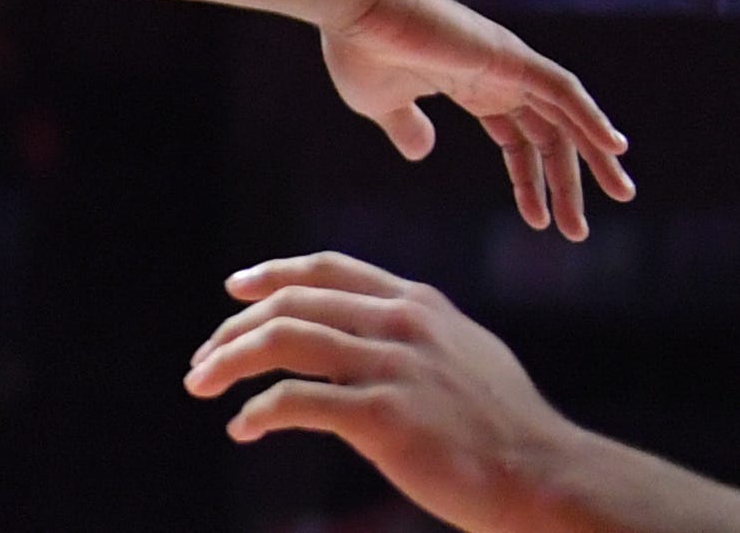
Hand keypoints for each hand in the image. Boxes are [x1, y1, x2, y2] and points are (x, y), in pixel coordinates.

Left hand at [187, 254, 584, 532]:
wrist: (548, 478)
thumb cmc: (507, 428)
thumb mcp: (466, 353)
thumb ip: (416, 331)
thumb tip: (364, 324)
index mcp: (417, 304)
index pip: (326, 270)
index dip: (273, 274)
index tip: (235, 290)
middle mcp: (400, 324)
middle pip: (289, 304)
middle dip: (234, 330)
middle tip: (203, 359)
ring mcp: (392, 367)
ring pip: (281, 341)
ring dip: (227, 362)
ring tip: (201, 384)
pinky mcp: (383, 416)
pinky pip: (295, 402)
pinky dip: (258, 413)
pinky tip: (244, 429)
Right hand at [320, 0, 632, 237]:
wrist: (355, 8)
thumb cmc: (360, 49)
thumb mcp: (382, 104)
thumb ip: (406, 127)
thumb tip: (421, 152)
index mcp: (470, 86)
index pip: (516, 138)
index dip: (529, 181)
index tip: (537, 221)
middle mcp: (498, 76)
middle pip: (548, 135)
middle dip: (566, 182)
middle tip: (578, 231)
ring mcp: (508, 65)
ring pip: (567, 115)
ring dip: (596, 156)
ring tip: (621, 194)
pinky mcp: (512, 57)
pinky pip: (565, 90)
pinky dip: (592, 118)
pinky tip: (615, 148)